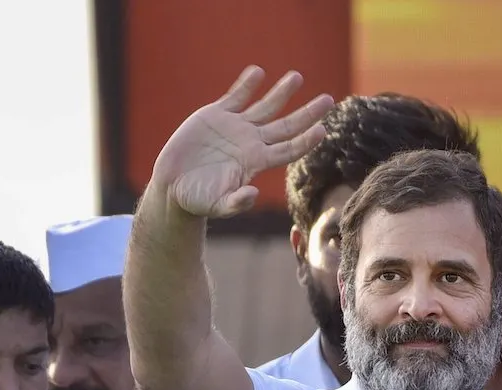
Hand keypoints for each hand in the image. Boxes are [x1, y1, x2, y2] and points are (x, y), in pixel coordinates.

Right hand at [152, 66, 333, 218]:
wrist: (173, 185)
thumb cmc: (198, 200)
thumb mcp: (217, 205)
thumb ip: (236, 202)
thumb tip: (253, 194)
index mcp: (255, 162)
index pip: (288, 149)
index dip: (306, 141)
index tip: (322, 130)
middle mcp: (251, 142)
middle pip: (287, 125)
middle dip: (308, 113)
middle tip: (329, 100)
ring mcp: (235, 127)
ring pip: (265, 106)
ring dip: (282, 92)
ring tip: (297, 77)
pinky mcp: (216, 115)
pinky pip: (236, 96)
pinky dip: (246, 85)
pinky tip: (257, 72)